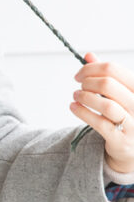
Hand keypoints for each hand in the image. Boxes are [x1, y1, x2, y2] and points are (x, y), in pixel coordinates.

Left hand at [71, 52, 133, 172]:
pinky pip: (99, 123)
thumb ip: (106, 74)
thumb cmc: (124, 113)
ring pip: (105, 105)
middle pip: (108, 85)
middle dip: (87, 82)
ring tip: (76, 96)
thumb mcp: (119, 92)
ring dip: (85, 97)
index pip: (113, 69)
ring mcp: (133, 123)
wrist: (132, 146)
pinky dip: (83, 113)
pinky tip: (74, 107)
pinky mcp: (121, 139)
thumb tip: (88, 55)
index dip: (91, 68)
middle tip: (79, 86)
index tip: (79, 74)